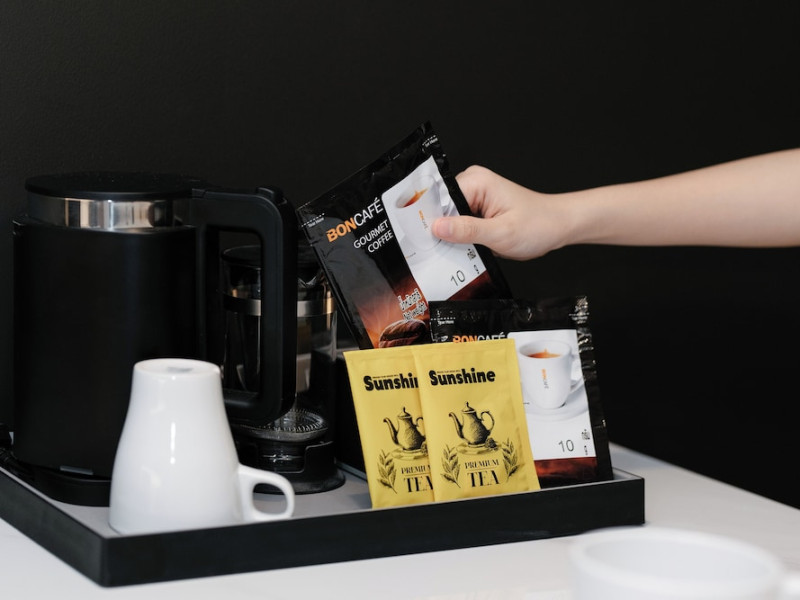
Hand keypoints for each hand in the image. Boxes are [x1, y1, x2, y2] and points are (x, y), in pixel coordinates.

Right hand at [432, 166, 569, 259]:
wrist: (558, 226)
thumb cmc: (538, 225)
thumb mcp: (500, 233)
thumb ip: (467, 230)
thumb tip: (437, 227)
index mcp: (477, 181)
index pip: (439, 198)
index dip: (431, 220)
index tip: (425, 239)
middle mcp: (474, 184)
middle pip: (441, 208)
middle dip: (441, 230)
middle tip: (445, 250)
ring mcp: (475, 196)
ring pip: (449, 218)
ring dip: (453, 236)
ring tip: (461, 249)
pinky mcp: (478, 209)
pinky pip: (460, 223)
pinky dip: (461, 238)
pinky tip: (468, 248)